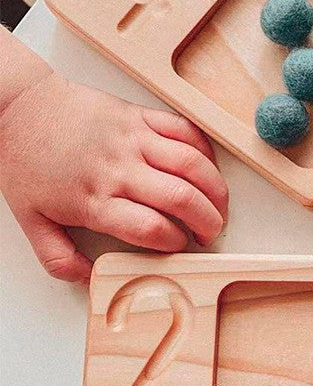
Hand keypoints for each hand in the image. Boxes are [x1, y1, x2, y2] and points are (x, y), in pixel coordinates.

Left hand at [0, 72, 227, 281]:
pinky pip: (185, 130)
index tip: (178, 247)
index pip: (150, 228)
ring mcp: (133, 139)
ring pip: (192, 164)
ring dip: (216, 189)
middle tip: (210, 233)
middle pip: (182, 199)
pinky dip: (205, 150)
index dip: (174, 243)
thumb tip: (87, 278)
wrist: (20, 107)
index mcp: (93, 200)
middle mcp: (119, 169)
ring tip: (219, 205)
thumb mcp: (31, 220)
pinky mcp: (140, 116)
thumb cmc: (27, 160)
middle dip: (207, 222)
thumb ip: (57, 257)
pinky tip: (208, 167)